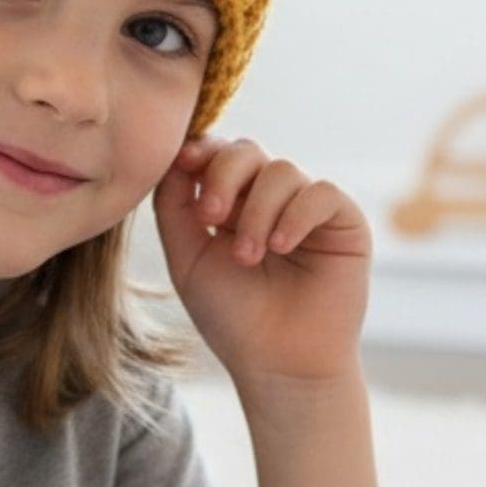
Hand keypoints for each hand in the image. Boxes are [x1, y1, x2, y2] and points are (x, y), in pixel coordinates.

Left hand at [151, 134, 372, 385]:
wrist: (277, 365)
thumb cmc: (229, 314)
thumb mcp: (186, 254)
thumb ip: (173, 203)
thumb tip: (173, 153)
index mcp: (231, 198)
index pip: (216, 151)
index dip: (200, 150)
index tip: (184, 163)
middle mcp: (268, 196)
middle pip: (246, 150)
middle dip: (223, 175)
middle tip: (209, 216)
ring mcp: (305, 206)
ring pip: (281, 170)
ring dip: (257, 211)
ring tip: (247, 256)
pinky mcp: (344, 222)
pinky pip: (321, 192)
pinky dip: (296, 214)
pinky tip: (281, 247)